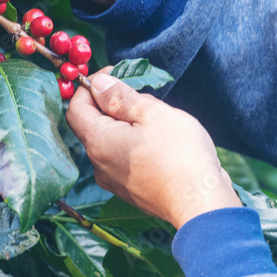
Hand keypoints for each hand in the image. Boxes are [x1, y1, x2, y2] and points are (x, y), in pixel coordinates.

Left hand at [66, 68, 241, 228]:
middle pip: (93, 124)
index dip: (89, 86)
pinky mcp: (131, 191)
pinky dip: (135, 143)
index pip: (75, 107)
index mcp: (98, 141)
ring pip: (111, 141)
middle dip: (113, 104)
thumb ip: (120, 96)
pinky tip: (161, 142)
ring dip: (127, 124)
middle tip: (143, 95)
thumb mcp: (151, 112)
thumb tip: (98, 83)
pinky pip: (124, 159)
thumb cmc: (179, 154)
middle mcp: (99, 164)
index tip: (114, 73)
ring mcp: (114, 181)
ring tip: (157, 119)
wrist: (201, 203)